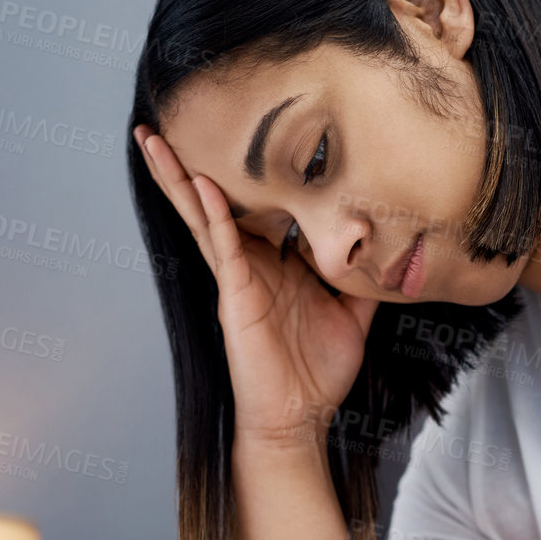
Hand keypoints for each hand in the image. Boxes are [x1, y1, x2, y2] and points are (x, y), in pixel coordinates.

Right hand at [133, 125, 380, 447]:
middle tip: (162, 120)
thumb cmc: (317, 372)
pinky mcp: (236, 295)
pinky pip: (221, 247)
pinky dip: (210, 214)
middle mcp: (251, 264)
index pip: (257, 207)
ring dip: (177, 176)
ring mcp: (238, 278)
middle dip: (188, 163)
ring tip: (151, 138)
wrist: (299, 419)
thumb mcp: (353, 315)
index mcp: (275, 264)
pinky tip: (198, 184)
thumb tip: (389, 250)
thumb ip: (364, 280)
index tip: (238, 130)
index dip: (247, 173)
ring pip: (202, 215)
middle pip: (215, 202)